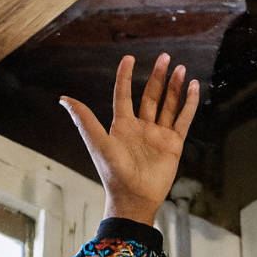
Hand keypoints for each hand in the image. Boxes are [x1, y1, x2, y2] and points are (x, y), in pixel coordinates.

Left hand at [60, 54, 199, 224]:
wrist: (134, 199)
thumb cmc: (114, 174)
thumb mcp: (98, 143)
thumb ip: (84, 120)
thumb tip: (63, 99)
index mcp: (122, 125)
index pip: (123, 94)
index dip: (125, 76)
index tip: (129, 58)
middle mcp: (141, 127)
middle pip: (151, 95)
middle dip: (158, 76)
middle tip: (165, 57)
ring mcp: (158, 135)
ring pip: (168, 104)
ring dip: (174, 87)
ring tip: (180, 68)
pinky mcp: (173, 144)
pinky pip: (183, 120)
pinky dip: (188, 104)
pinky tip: (192, 87)